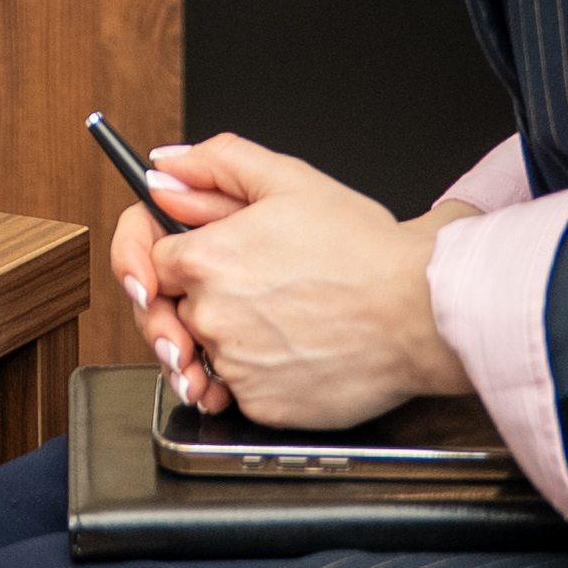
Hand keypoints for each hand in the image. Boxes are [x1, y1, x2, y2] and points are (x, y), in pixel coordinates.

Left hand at [148, 134, 469, 427]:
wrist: (419, 313)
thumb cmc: (366, 252)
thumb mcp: (289, 180)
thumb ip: (215, 163)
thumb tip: (163, 168)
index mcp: (206, 259)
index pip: (148, 260)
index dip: (169, 256)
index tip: (186, 262)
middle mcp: (210, 316)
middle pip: (170, 309)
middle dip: (194, 298)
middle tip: (246, 292)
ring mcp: (234, 365)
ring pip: (204, 352)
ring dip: (225, 339)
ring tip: (275, 320)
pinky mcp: (261, 404)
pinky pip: (237, 390)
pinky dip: (255, 375)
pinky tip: (291, 349)